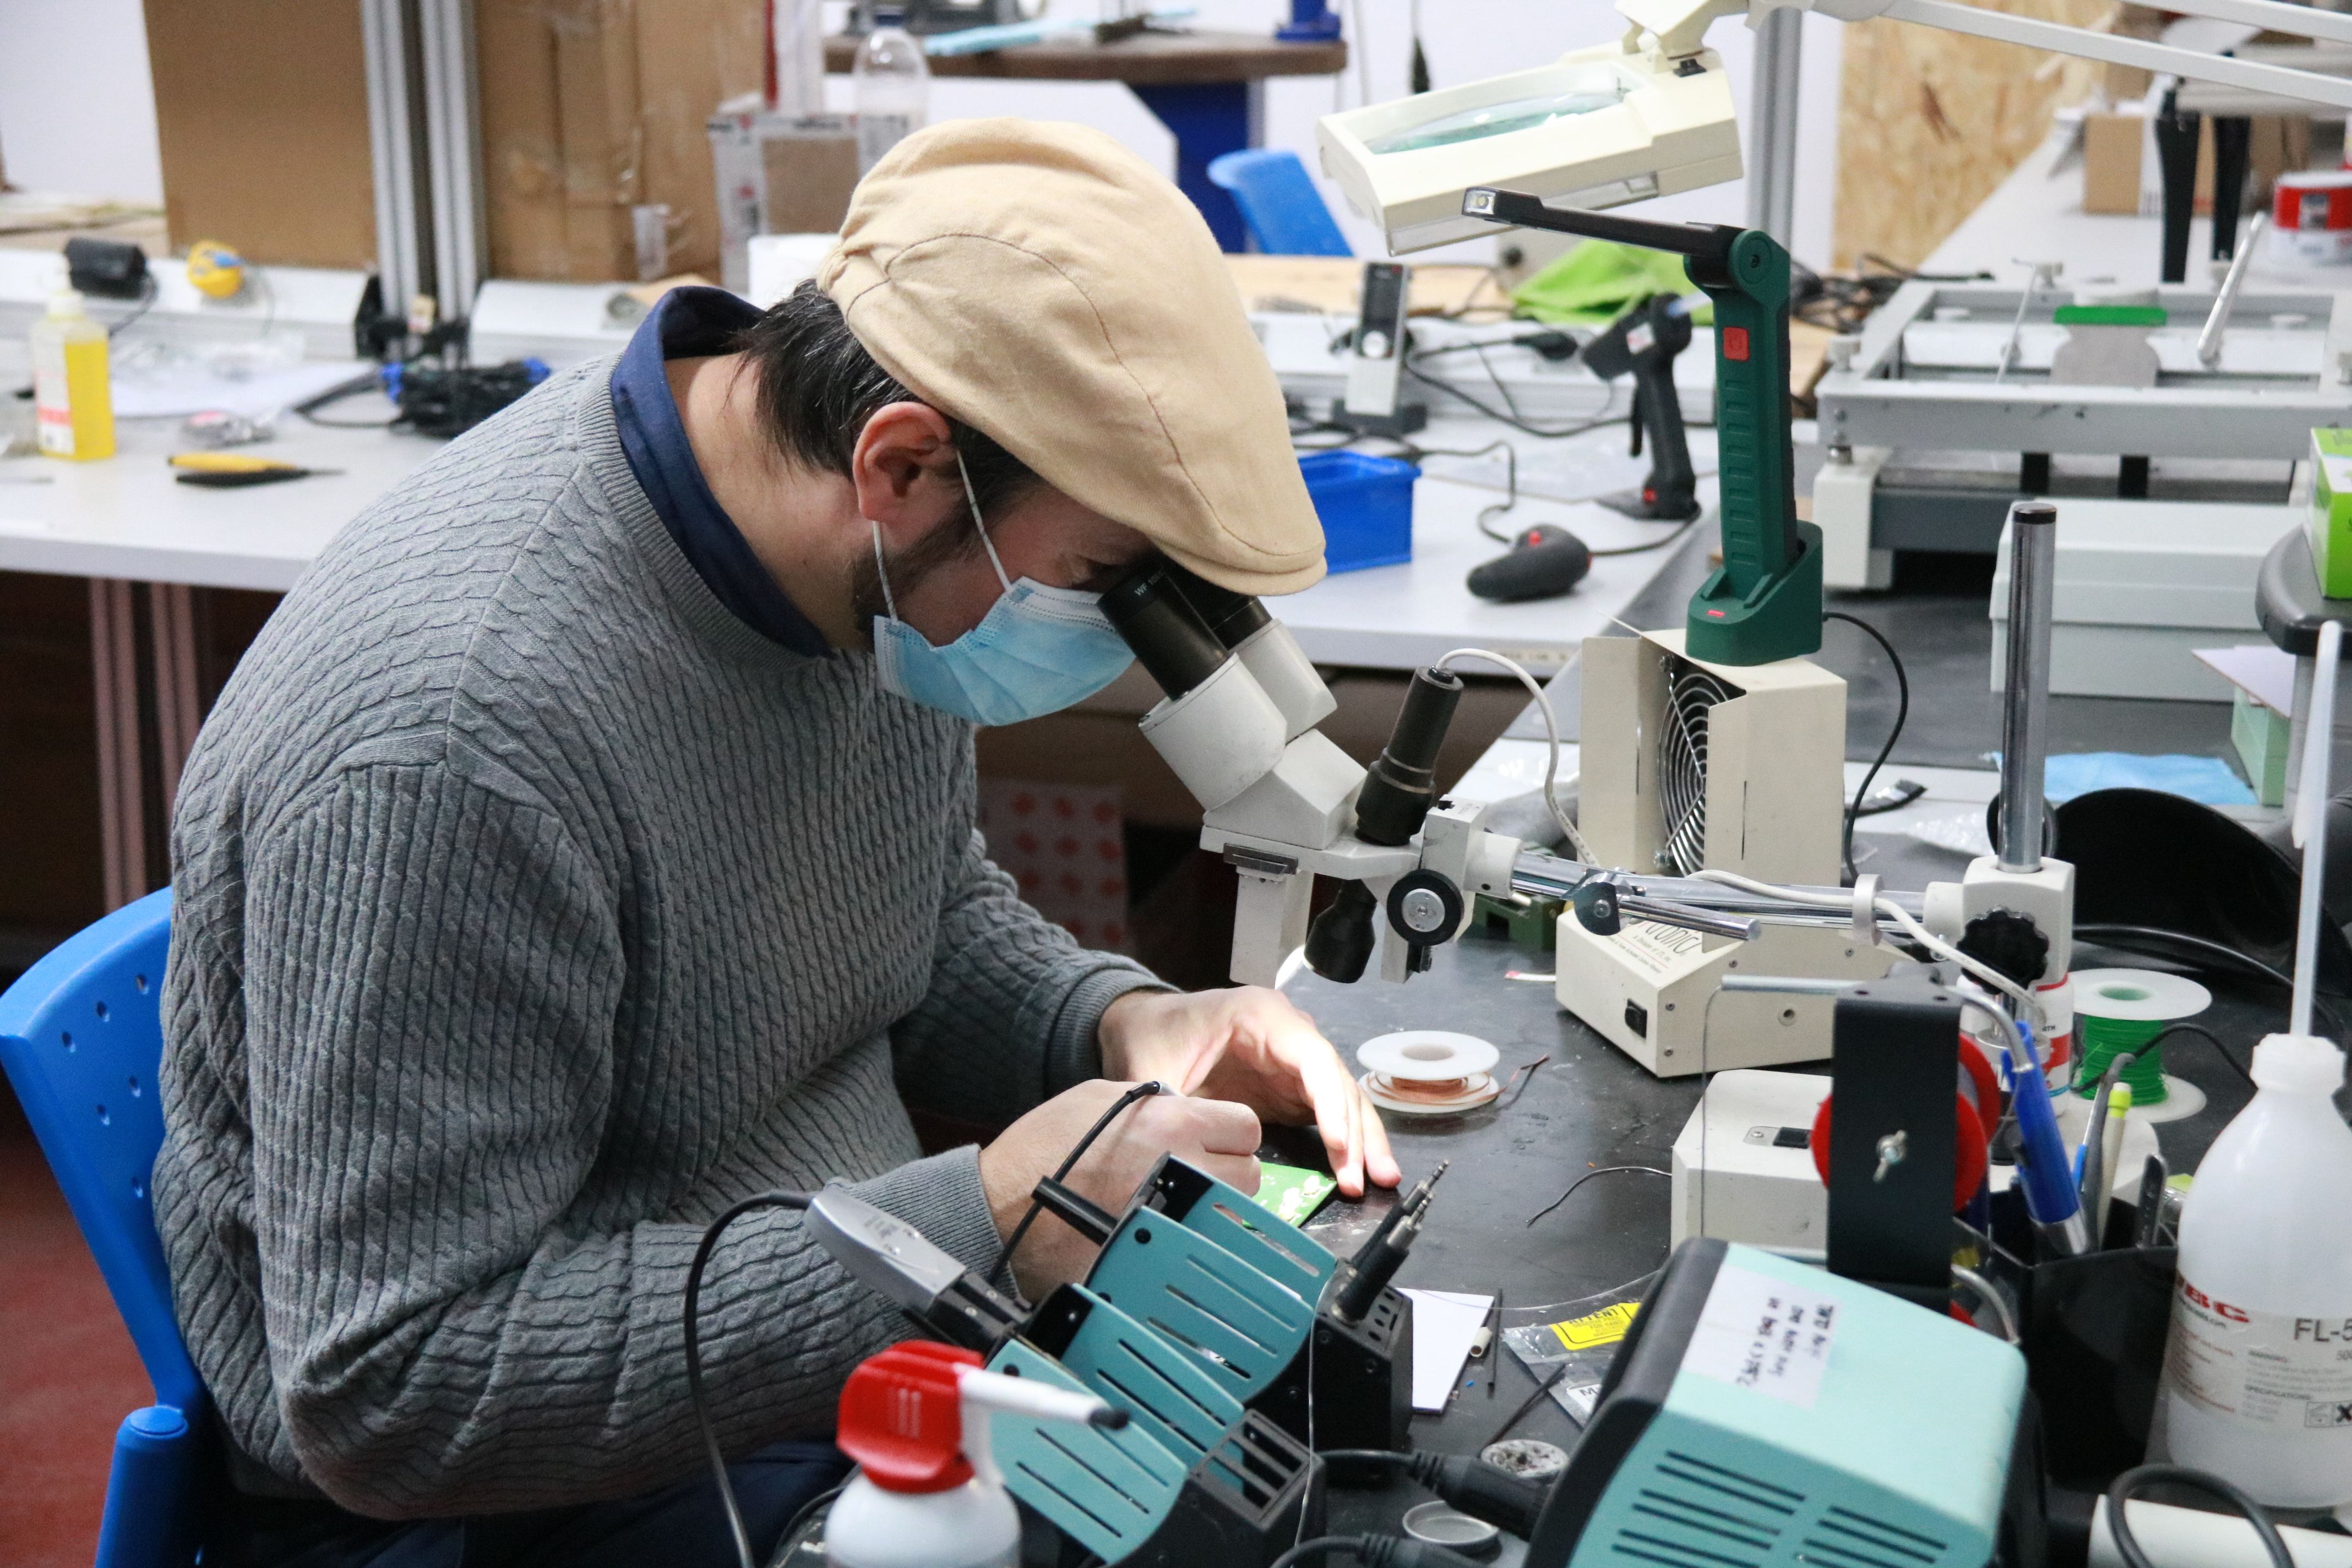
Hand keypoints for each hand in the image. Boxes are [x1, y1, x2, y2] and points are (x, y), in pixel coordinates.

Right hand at [978, 1079, 1261, 1297]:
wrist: (1000, 1207)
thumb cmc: (1043, 1148)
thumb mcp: (1099, 1098)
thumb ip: (1156, 1101)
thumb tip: (1190, 1112)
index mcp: (1171, 1123)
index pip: (1246, 1126)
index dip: (1230, 1134)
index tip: (1212, 1141)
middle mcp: (1183, 1168)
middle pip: (1249, 1175)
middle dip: (1227, 1173)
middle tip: (1196, 1175)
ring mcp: (1175, 1218)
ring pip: (1231, 1216)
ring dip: (1214, 1209)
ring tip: (1177, 1205)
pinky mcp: (1161, 1256)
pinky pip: (1200, 1249)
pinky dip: (1190, 1241)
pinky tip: (1162, 1233)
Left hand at [1097, 987, 1400, 1199]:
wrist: (1146, 1025)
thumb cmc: (1152, 1038)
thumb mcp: (1155, 1069)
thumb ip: (1174, 1108)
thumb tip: (1189, 1156)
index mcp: (1261, 1015)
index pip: (1313, 1057)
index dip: (1330, 1103)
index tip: (1339, 1146)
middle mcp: (1290, 1032)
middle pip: (1336, 1080)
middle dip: (1355, 1130)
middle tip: (1367, 1178)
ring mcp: (1295, 1059)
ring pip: (1341, 1097)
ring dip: (1362, 1138)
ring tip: (1382, 1179)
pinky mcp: (1292, 1085)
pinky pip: (1328, 1111)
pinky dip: (1344, 1140)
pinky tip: (1359, 1170)